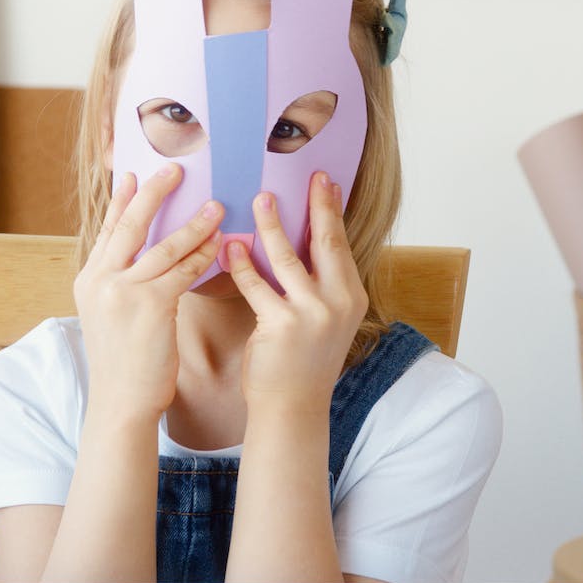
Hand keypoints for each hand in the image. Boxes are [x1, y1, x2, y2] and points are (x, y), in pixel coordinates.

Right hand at [74, 165, 223, 424]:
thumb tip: (143, 260)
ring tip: (216, 204)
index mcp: (89, 279)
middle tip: (174, 168)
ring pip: (163, 246)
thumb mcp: (112, 316)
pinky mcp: (148, 306)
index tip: (134, 173)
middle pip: (130, 225)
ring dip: (193, 223)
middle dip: (153, 193)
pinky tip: (220, 243)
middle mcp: (100, 280)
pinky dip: (202, 255)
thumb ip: (122, 284)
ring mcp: (121, 292)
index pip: (108, 230)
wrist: (121, 402)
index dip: (123, 200)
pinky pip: (182, 271)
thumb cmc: (125, 362)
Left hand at [225, 172, 368, 413]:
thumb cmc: (302, 360)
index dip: (332, 211)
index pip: (341, 244)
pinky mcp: (281, 326)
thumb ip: (321, 283)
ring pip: (287, 257)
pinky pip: (257, 285)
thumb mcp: (325, 319)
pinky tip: (231, 246)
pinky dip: (243, 263)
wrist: (292, 407)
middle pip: (325, 242)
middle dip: (316, 205)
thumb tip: (307, 238)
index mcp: (352, 297)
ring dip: (272, 224)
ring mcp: (311, 315)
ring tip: (259, 198)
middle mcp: (338, 303)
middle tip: (307, 176)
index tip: (327, 181)